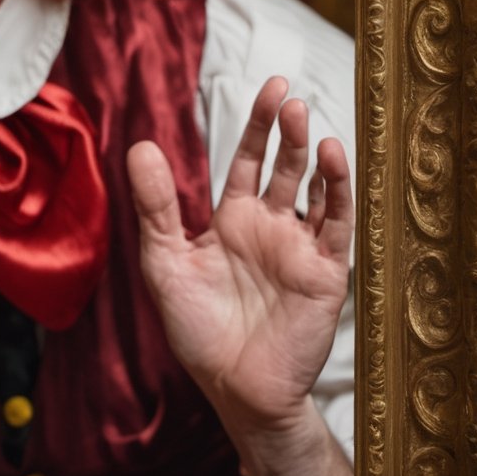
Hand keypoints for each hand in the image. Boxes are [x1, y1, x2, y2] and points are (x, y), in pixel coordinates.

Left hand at [126, 78, 352, 437]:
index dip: (259, 125)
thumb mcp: (165, 262)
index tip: (270, 87)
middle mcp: (271, 228)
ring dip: (313, 155)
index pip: (250, 160)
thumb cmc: (198, 331)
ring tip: (306, 119)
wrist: (236, 388)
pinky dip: (337, 192)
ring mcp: (300, 248)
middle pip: (285, 166)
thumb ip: (156, 206)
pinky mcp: (325, 273)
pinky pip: (336, 225)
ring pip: (314, 189)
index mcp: (233, 221)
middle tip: (286, 92)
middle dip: (286, 130)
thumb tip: (139, 145)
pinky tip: (332, 161)